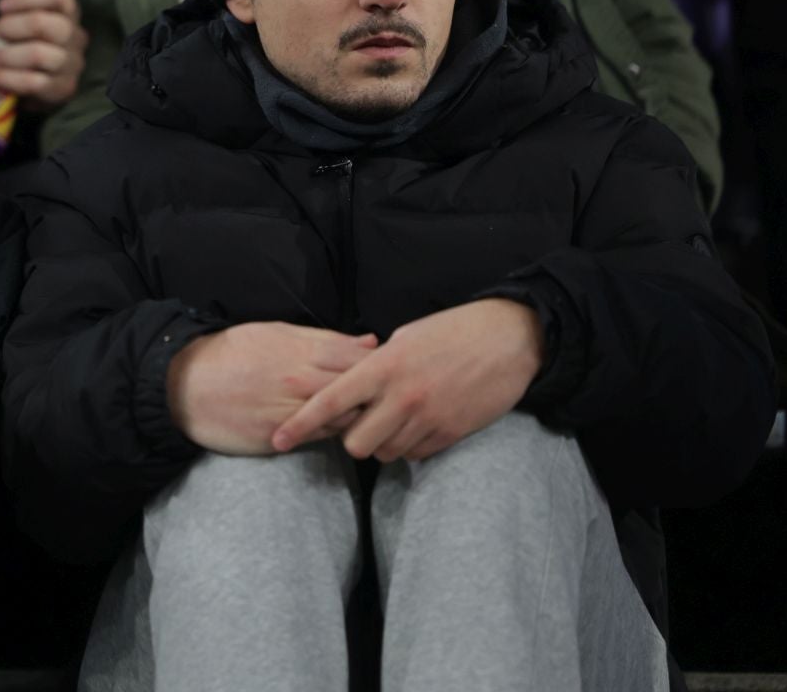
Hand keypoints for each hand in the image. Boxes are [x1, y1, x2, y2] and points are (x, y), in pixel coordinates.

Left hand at [0, 0, 88, 108]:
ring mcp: (71, 63)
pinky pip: (33, 81)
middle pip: (44, 24)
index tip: (1, 6)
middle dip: (11, 27)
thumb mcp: (26, 18)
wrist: (38, 83)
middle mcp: (75, 36)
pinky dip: (9, 77)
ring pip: (38, 54)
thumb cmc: (27, 41)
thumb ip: (16, 8)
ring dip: (7, 55)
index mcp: (68, 11)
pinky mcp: (63, 88)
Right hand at [167, 322, 379, 454]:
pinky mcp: (280, 436)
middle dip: (381, 396)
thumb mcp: (277, 332)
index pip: (361, 360)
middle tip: (397, 400)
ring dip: (363, 418)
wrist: (186, 385)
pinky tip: (346, 432)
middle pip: (359, 391)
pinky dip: (337, 433)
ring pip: (345, 417)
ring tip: (377, 419)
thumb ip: (325, 339)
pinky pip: (321, 437)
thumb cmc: (232, 354)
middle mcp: (302, 379)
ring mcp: (291, 409)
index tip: (399, 372)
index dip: (384, 368)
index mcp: (304, 349)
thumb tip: (369, 342)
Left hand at [271, 299, 543, 460]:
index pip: (330, 402)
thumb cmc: (451, 332)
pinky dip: (411, 446)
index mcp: (383, 366)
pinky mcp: (450, 434)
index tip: (278, 439)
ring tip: (397, 418)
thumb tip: (349, 388)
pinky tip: (421, 423)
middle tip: (363, 422)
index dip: (300, 424)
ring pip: (386, 452)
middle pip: (356, 444)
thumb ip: (374, 365)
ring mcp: (427, 418)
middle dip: (353, 439)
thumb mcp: (405, 339)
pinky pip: (416, 454)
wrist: (508, 339)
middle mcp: (402, 396)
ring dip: (384, 442)